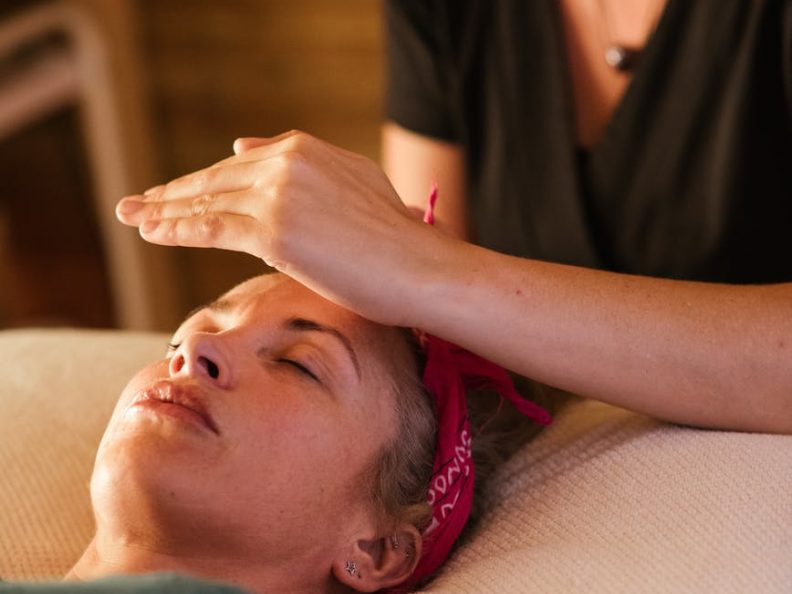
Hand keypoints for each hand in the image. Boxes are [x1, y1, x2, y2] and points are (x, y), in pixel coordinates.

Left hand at [116, 131, 442, 325]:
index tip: (174, 193)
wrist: (418, 266)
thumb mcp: (350, 182)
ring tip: (132, 218)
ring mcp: (278, 194)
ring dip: (163, 211)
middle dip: (171, 194)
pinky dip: (176, 229)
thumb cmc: (393, 238)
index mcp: (304, 148)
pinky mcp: (273, 231)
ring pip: (207, 202)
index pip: (238, 165)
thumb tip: (241, 144)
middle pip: (215, 179)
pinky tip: (151, 232)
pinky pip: (211, 229)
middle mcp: (287, 162)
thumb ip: (299, 162)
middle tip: (135, 204)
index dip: (202, 181)